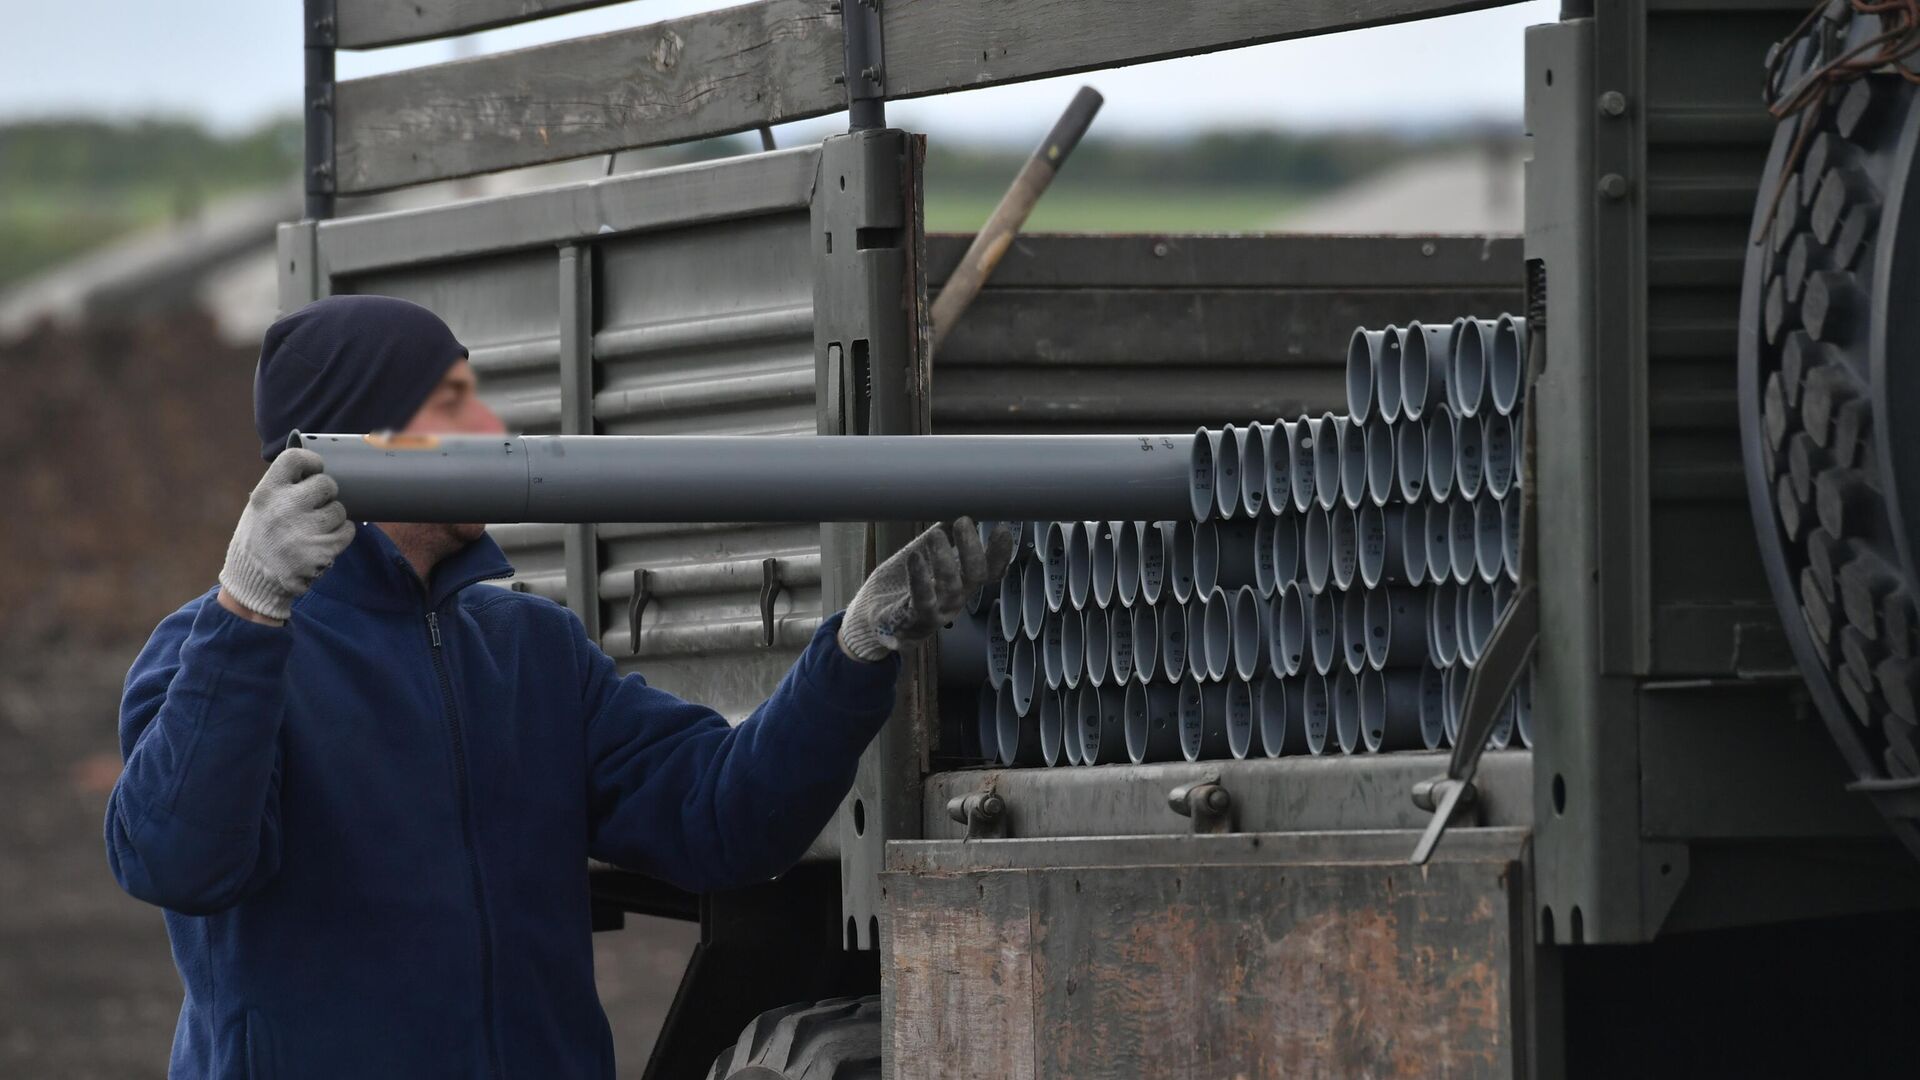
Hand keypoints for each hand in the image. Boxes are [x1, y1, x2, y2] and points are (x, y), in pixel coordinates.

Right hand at [217, 449, 355, 622]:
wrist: (252, 580)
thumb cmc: (261, 538)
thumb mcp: (260, 507)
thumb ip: (283, 488)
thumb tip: (317, 470)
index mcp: (266, 493)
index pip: (295, 458)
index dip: (311, 461)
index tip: (315, 469)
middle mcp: (284, 509)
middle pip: (327, 484)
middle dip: (327, 494)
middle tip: (316, 505)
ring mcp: (303, 531)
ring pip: (339, 510)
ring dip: (333, 518)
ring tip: (314, 529)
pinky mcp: (320, 551)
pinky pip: (347, 531)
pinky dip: (341, 535)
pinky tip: (322, 541)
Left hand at [838, 517, 1014, 661]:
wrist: (870, 616)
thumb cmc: (899, 585)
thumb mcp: (922, 557)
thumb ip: (939, 537)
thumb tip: (953, 508)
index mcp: (961, 583)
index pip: (990, 571)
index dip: (1000, 552)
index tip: (1002, 528)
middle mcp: (955, 598)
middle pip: (977, 576)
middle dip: (972, 548)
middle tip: (963, 521)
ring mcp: (938, 611)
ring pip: (952, 587)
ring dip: (946, 559)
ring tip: (936, 534)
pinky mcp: (914, 618)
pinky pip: (922, 599)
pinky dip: (920, 577)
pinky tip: (915, 557)